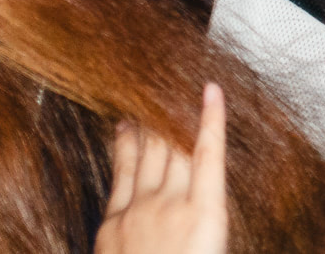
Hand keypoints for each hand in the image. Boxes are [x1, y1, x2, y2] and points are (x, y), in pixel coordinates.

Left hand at [95, 83, 227, 253]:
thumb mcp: (210, 240)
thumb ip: (203, 213)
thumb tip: (200, 189)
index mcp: (205, 211)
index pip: (209, 151)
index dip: (211, 117)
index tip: (212, 89)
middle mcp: (171, 203)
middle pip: (173, 147)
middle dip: (172, 114)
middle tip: (167, 86)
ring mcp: (138, 210)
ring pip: (146, 155)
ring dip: (146, 125)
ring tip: (143, 101)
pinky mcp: (112, 223)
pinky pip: (121, 177)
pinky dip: (124, 150)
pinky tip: (123, 134)